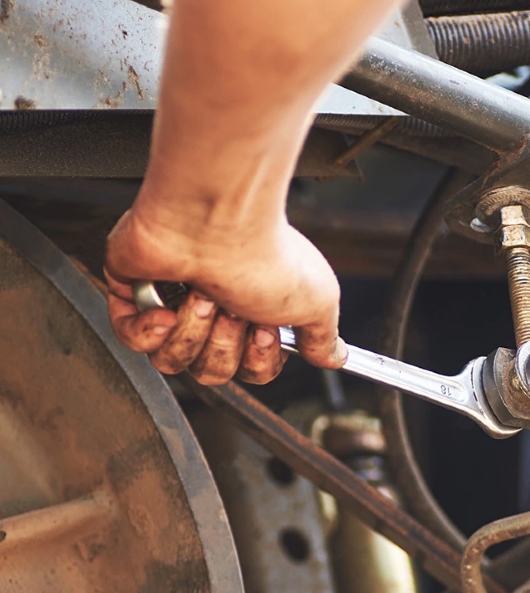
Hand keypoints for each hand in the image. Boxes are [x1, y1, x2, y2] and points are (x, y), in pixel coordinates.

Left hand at [104, 204, 344, 384]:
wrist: (215, 219)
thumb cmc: (265, 254)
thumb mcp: (318, 302)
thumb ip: (324, 337)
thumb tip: (334, 356)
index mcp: (254, 312)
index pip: (250, 370)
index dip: (257, 361)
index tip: (266, 330)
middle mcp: (213, 309)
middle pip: (212, 372)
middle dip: (225, 347)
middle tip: (233, 308)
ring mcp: (170, 302)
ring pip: (173, 361)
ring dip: (193, 333)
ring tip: (203, 295)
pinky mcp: (133, 293)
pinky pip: (134, 341)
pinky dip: (150, 331)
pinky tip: (167, 309)